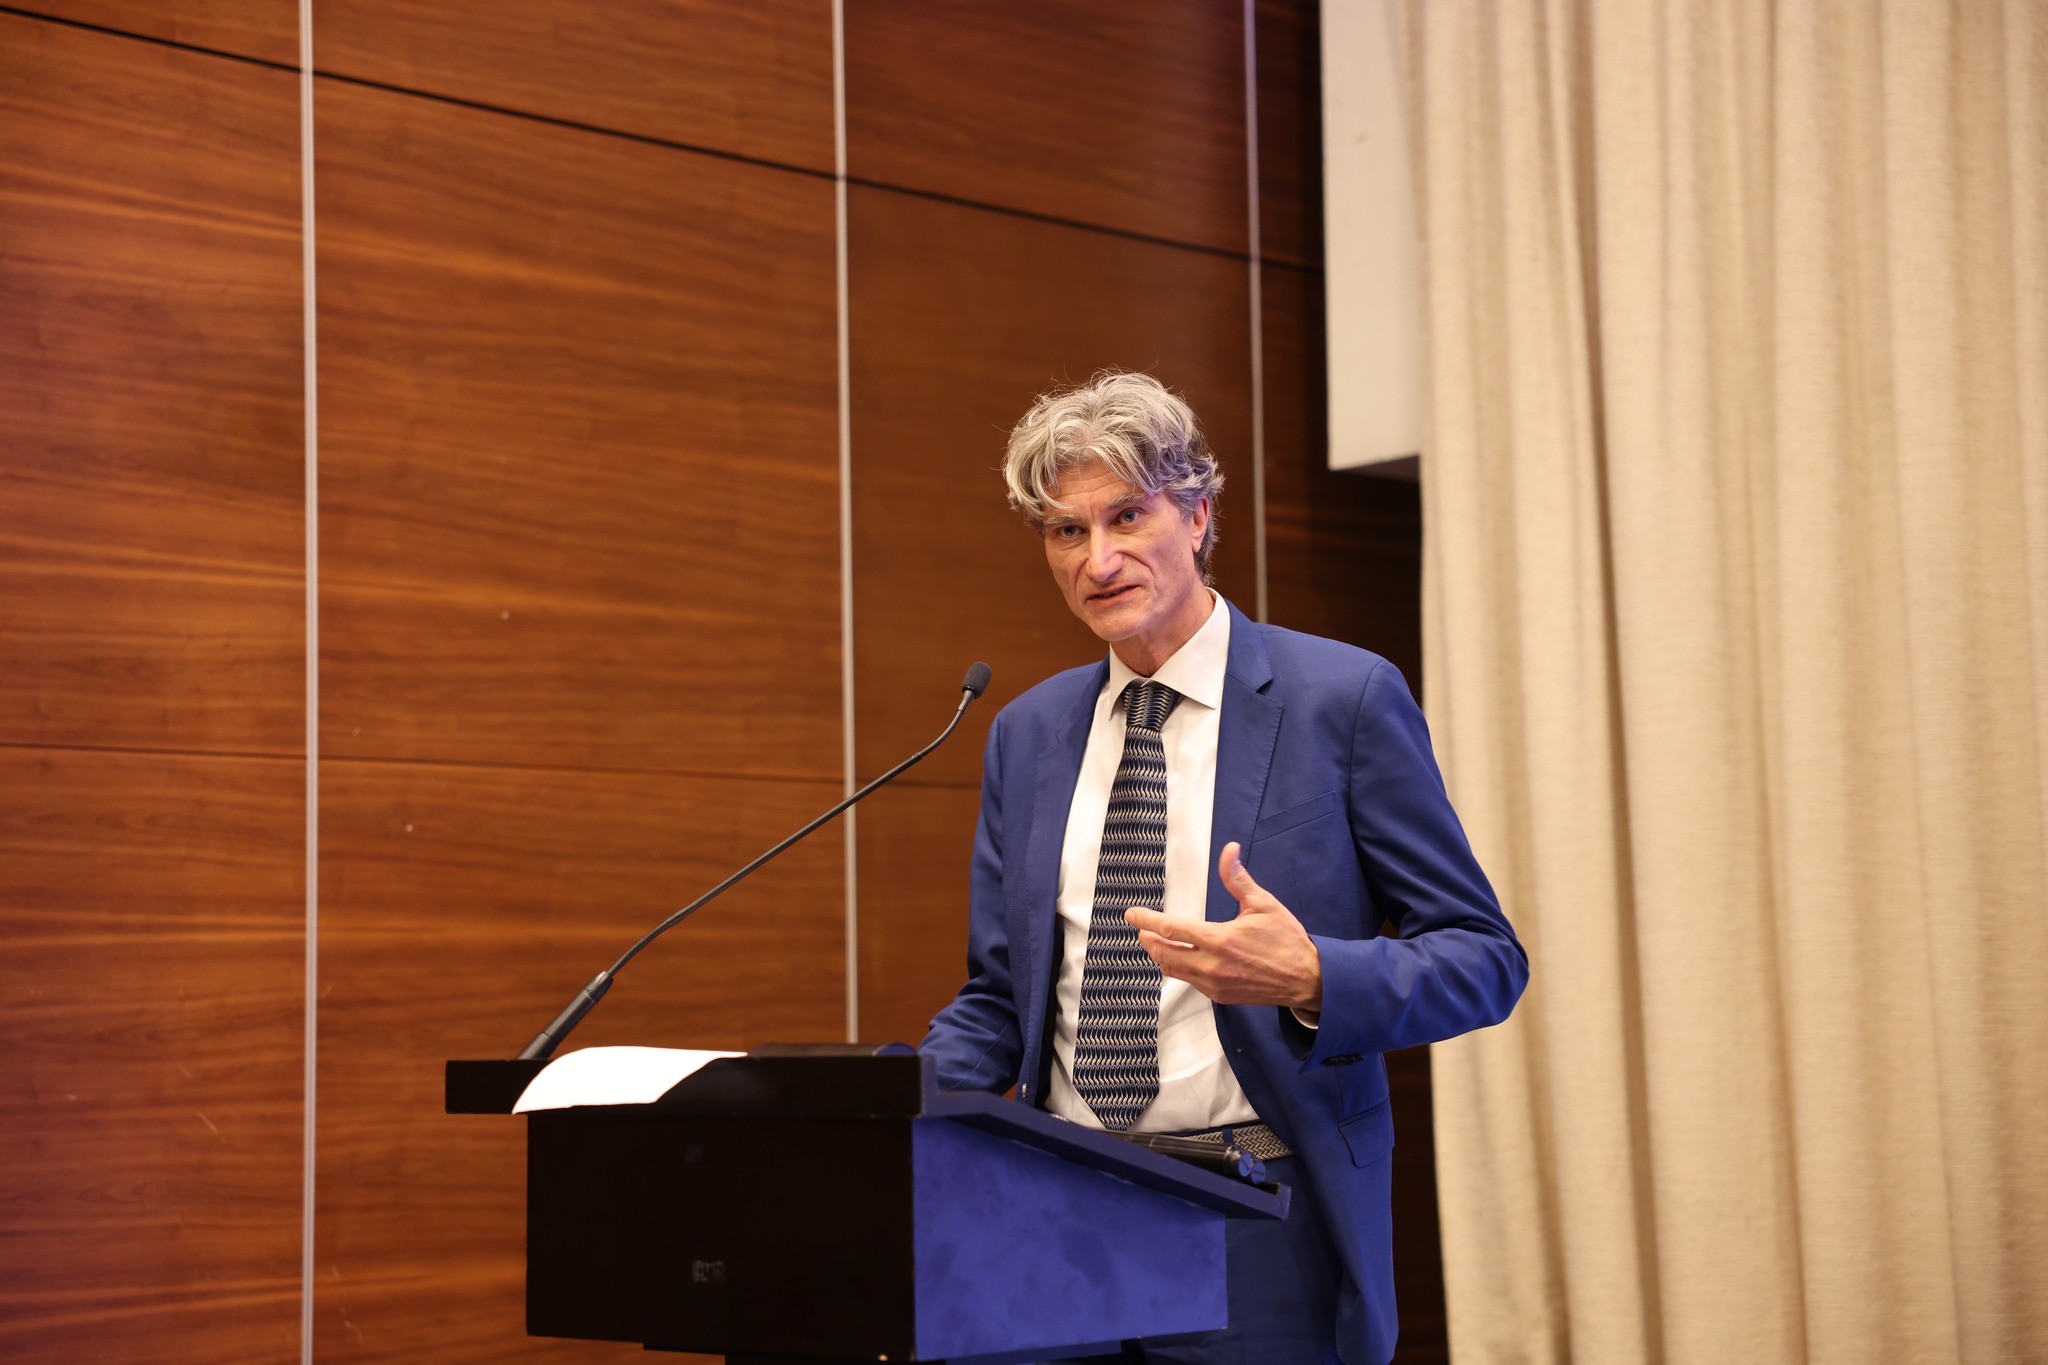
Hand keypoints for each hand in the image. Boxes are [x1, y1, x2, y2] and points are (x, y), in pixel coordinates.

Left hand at [1124, 842, 1322, 1009]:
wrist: (1306, 979)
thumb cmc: (1287, 940)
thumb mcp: (1263, 904)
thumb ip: (1238, 879)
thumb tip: (1229, 850)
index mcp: (1219, 940)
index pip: (1170, 929)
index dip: (1146, 920)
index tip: (1131, 914)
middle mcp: (1212, 965)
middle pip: (1163, 952)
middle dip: (1148, 939)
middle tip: (1141, 929)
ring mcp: (1215, 984)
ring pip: (1173, 970)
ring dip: (1160, 955)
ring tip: (1155, 942)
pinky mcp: (1220, 996)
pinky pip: (1190, 982)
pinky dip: (1179, 968)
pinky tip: (1181, 958)